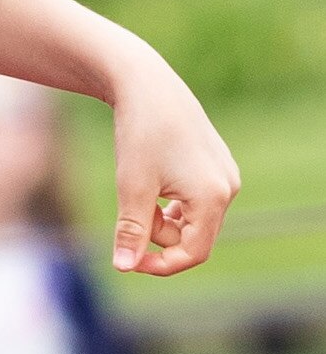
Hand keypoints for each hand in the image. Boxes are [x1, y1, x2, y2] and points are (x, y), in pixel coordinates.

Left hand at [108, 51, 239, 275]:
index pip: (193, 253)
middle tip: (131, 206)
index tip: (130, 261)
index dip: (161, 265)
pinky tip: (153, 183)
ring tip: (140, 188)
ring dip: (161, 217)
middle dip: (158, 233)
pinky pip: (194, 201)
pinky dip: (169, 202)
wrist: (147, 86)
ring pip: (191, 220)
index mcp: (213, 196)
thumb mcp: (132, 187)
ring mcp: (225, 176)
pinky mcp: (216, 166)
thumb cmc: (140, 134)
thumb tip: (124, 267)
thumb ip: (132, 230)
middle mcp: (228, 187)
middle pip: (193, 237)